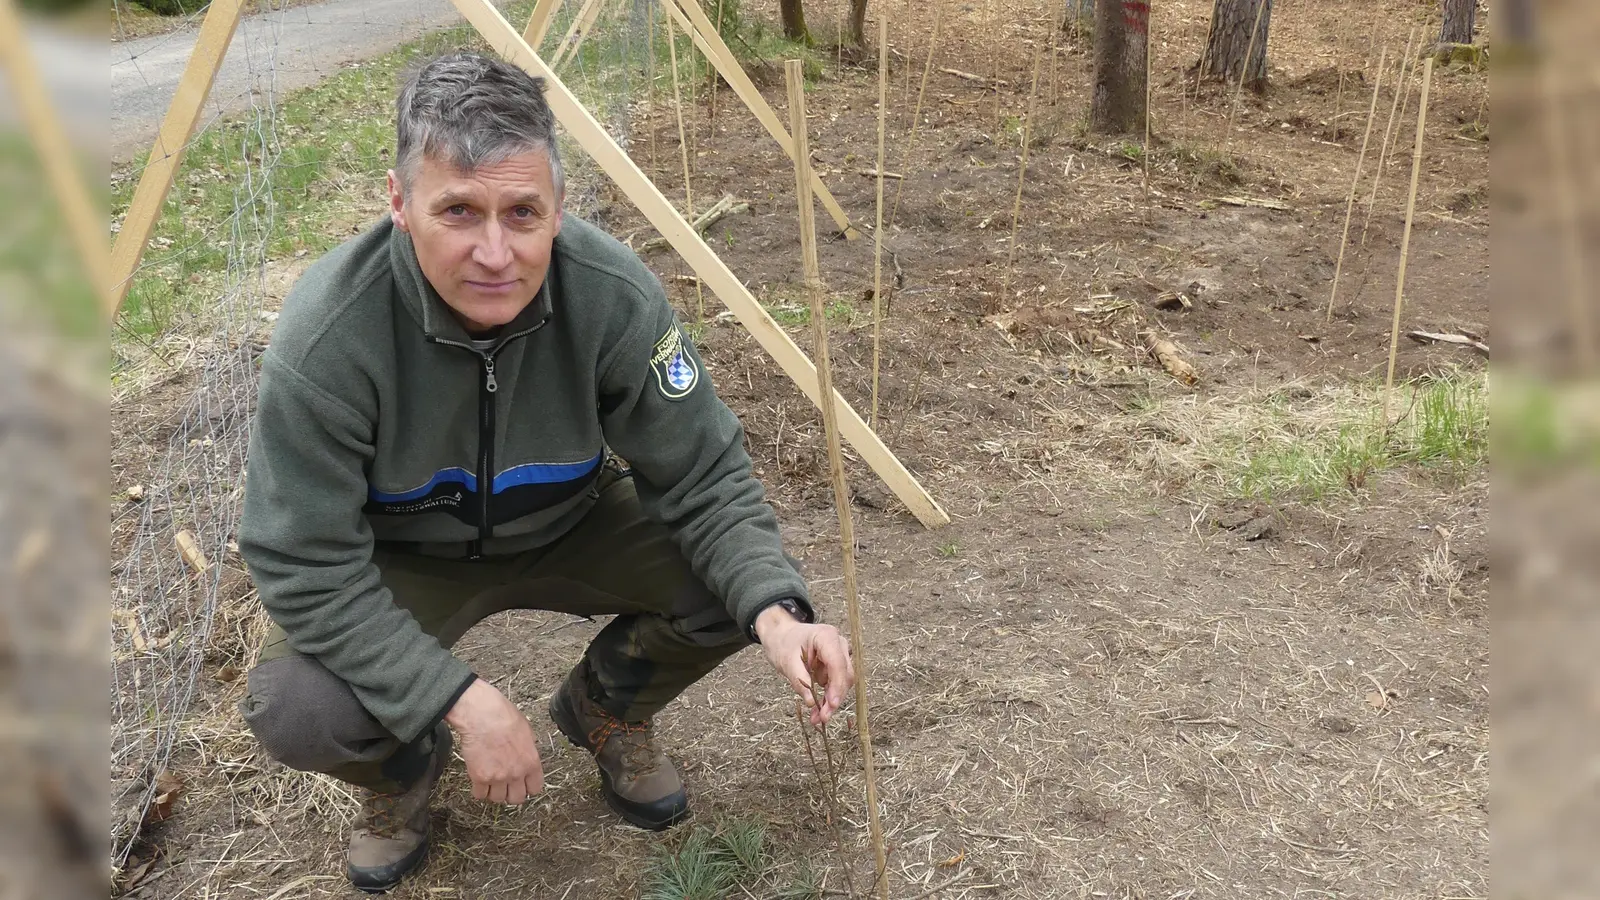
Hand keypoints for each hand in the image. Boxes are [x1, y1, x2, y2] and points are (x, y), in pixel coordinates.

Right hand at [443, 678, 543, 804]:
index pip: (535, 789)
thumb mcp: (527, 732)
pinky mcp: (479, 778)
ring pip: (497, 799)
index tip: (522, 785)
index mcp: (531, 762)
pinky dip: (479, 790)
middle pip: (516, 799)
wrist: (482, 715)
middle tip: (505, 786)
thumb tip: (525, 756)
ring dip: (494, 792)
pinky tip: (479, 781)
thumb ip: (528, 750)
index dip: (528, 788)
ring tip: (491, 781)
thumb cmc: (503, 716)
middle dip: (511, 793)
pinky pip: (480, 794)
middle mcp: (516, 773)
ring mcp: (498, 777)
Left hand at [754, 605, 854, 727]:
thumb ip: (799, 681)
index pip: (838, 663)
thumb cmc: (783, 644)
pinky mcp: (837, 665)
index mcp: (826, 636)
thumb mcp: (787, 662)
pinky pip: (837, 683)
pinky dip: (828, 697)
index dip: (837, 686)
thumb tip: (811, 703)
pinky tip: (818, 710)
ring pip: (843, 682)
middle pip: (845, 674)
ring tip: (817, 717)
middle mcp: (838, 644)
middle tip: (823, 717)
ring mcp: (840, 654)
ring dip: (832, 700)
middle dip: (835, 697)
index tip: (832, 705)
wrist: (782, 636)